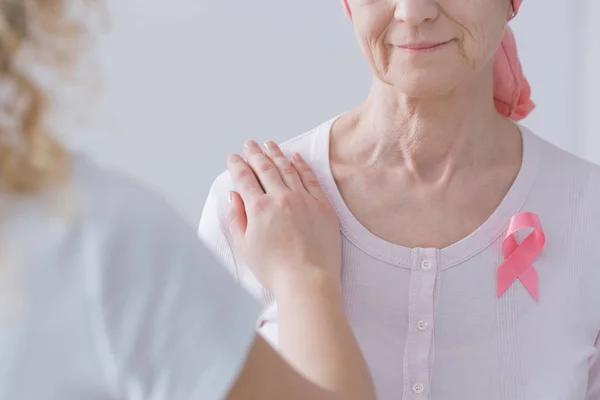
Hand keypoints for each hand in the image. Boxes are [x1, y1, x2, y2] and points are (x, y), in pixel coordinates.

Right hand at [226, 140, 340, 294]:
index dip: (236, 165)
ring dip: (276, 154)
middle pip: (265, 168)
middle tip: (249, 144)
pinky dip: (301, 165)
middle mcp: (280, 198)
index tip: (233, 158)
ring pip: (287, 168)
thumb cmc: (275, 269)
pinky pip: (310, 178)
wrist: (308, 280)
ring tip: (269, 144)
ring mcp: (303, 199)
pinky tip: (295, 157)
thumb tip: (233, 196)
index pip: (244, 178)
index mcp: (259, 208)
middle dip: (255, 153)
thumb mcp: (245, 246)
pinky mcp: (322, 205)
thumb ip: (236, 218)